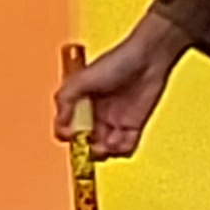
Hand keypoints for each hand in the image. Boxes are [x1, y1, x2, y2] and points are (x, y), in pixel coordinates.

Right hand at [53, 12, 189, 165]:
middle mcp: (96, 113)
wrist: (149, 58)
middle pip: (86, 141)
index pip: (67, 126)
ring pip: (105, 147)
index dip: (67, 134)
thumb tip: (61, 123)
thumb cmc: (118, 62)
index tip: (70, 136)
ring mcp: (115, 120)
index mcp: (80, 102)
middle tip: (90, 145)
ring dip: (105, 150)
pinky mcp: (134, 125)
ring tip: (107, 144)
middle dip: (86, 147)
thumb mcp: (81, 79)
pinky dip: (122, 149)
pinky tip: (119, 142)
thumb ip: (66, 99)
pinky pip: (126, 146)